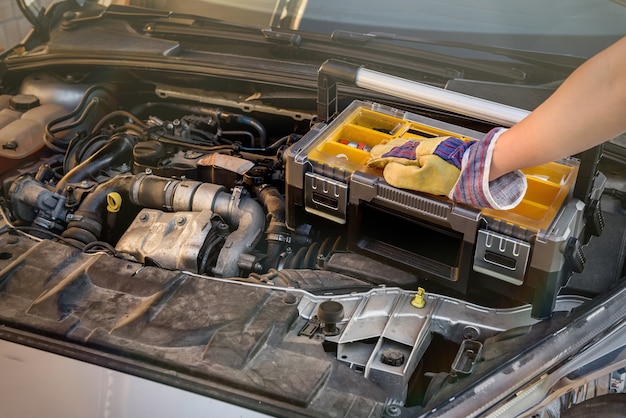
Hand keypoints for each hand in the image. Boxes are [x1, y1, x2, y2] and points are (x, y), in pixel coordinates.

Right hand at [367, 128, 526, 209]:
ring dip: (397, 149)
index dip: (379, 159)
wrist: (484, 166)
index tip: (370, 161)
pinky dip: (410, 150)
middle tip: (375, 153)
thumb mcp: (426, 179)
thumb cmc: (459, 173)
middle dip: (386, 151)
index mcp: (417, 154)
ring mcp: (435, 149)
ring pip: (410, 147)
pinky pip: (421, 149)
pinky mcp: (445, 151)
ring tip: (389, 150)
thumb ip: (404, 176)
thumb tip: (388, 172)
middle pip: (399, 148)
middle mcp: (424, 149)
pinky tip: (414, 154)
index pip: (392, 156)